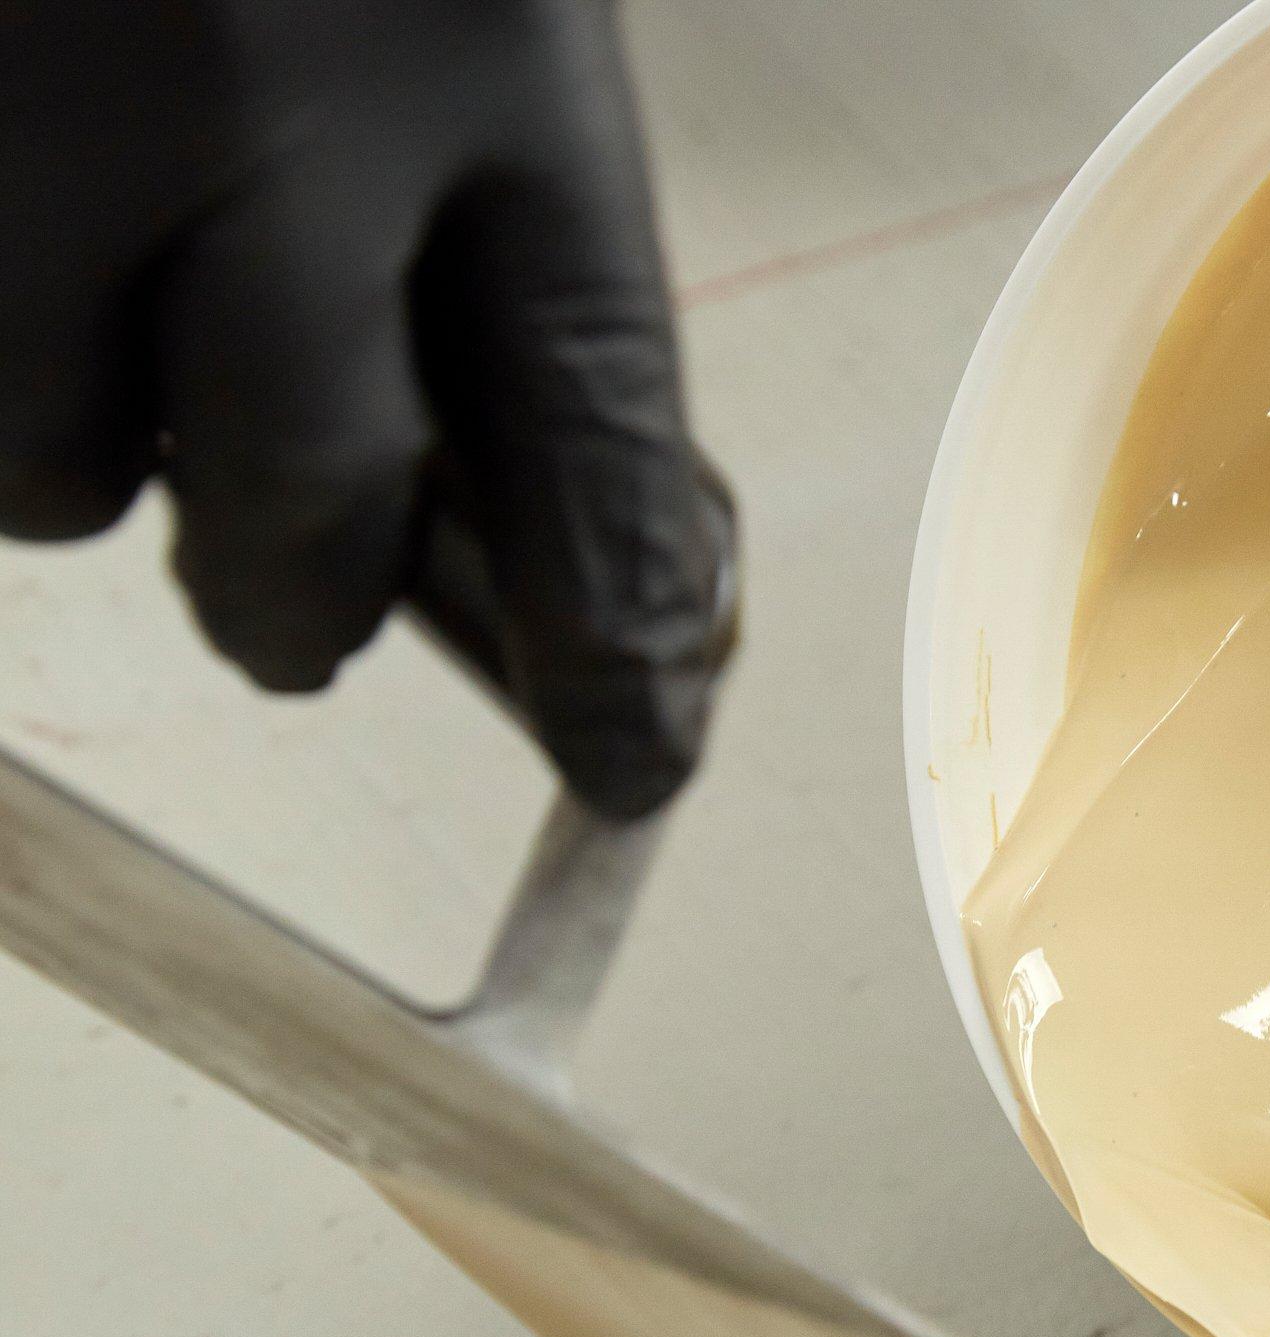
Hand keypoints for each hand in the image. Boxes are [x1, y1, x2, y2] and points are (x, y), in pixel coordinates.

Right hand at [0, 1, 734, 818]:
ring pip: (53, 466)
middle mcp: (263, 86)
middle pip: (303, 508)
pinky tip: (38, 230)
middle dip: (300, 590)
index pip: (594, 435)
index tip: (634, 758)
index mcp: (484, 30)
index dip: (613, 634)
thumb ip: (472, 216)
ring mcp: (47, 103)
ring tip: (105, 301)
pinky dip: (2, 358)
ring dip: (78, 443)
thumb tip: (488, 514)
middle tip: (297, 602)